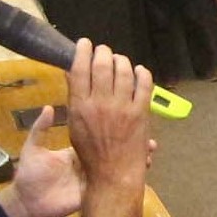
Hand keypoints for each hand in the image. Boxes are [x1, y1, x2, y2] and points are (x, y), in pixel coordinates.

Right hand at [62, 38, 156, 191]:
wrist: (112, 173)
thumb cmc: (90, 153)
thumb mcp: (74, 125)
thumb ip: (75, 99)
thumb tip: (72, 74)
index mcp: (79, 106)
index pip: (79, 69)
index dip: (82, 51)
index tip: (85, 43)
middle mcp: (100, 103)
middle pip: (101, 65)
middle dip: (103, 52)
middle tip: (104, 50)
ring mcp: (122, 106)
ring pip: (123, 71)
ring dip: (121, 60)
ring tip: (119, 60)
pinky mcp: (140, 112)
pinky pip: (144, 84)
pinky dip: (142, 73)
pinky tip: (138, 71)